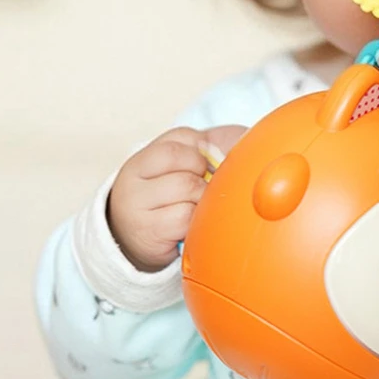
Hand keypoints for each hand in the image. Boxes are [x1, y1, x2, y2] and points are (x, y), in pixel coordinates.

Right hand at [107, 125, 247, 272]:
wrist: (137, 242)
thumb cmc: (171, 201)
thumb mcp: (185, 168)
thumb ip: (213, 146)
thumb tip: (245, 140)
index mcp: (145, 155)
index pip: (182, 136)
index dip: (204, 150)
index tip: (205, 166)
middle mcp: (133, 175)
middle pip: (184, 158)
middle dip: (203, 173)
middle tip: (200, 189)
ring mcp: (135, 202)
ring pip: (187, 186)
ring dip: (201, 199)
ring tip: (193, 208)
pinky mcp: (147, 229)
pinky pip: (185, 216)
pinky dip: (195, 221)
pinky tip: (188, 225)